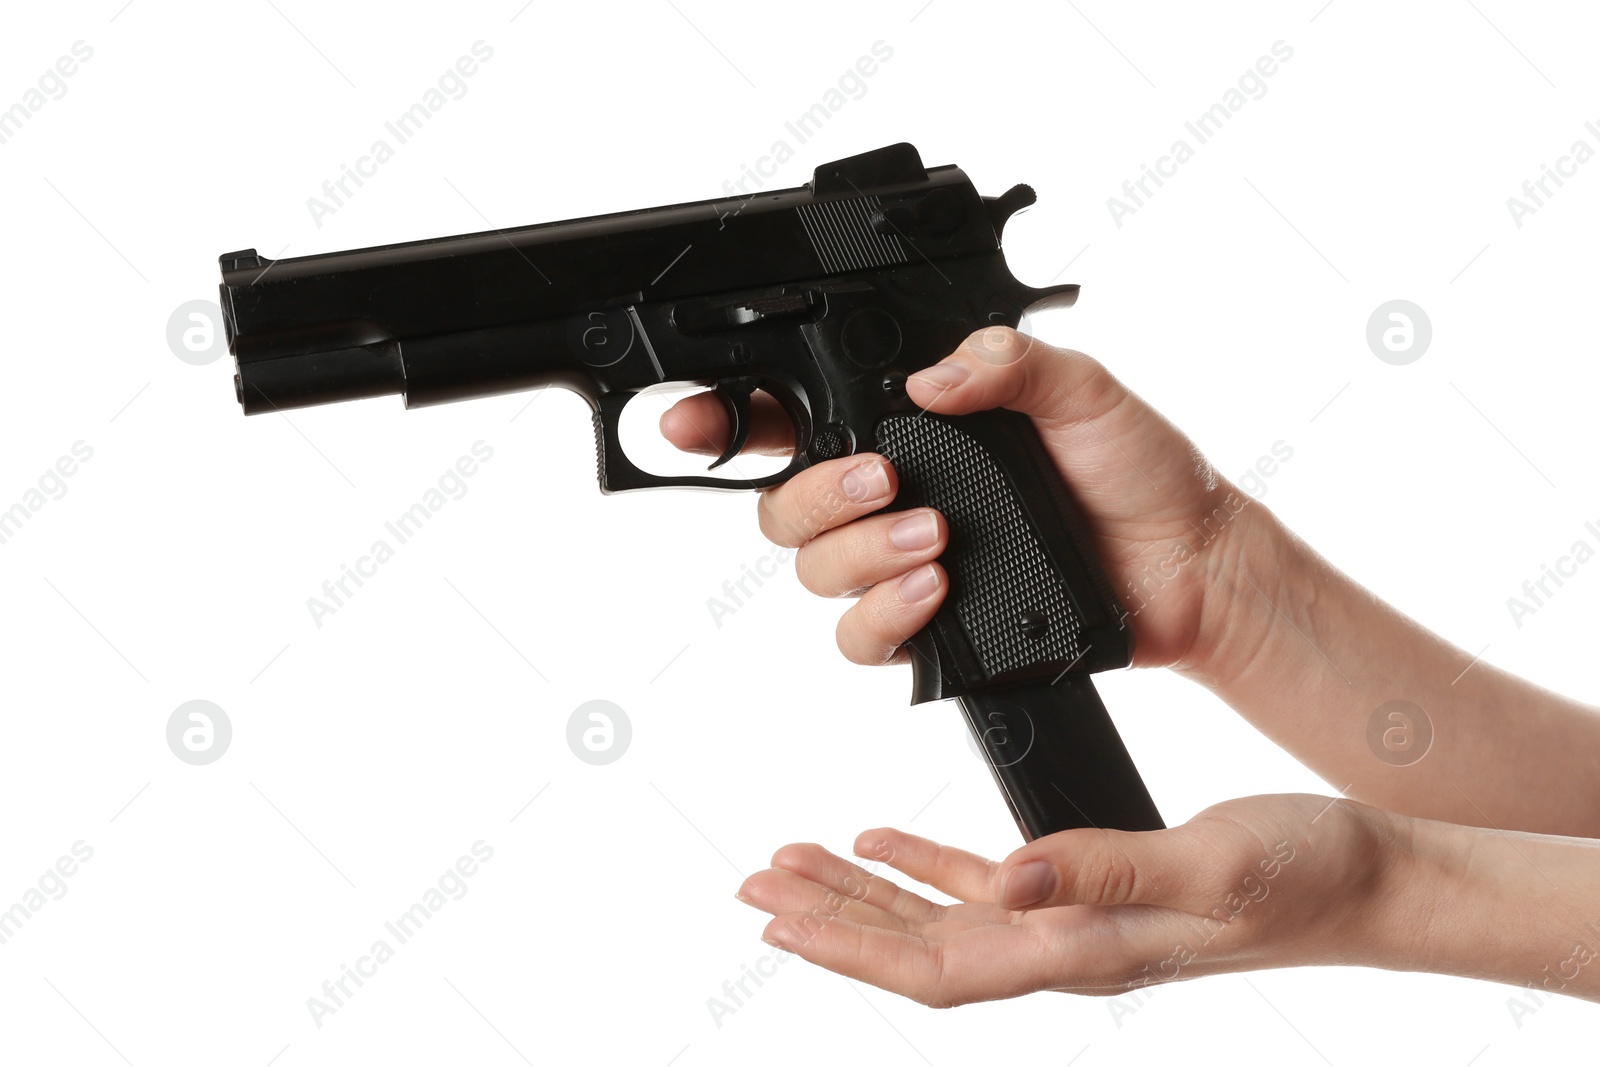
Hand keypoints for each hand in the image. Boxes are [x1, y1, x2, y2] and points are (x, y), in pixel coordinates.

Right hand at [659, 327, 1262, 673]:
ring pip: (814, 573)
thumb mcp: (1083, 391)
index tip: (688, 424)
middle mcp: (894, 497)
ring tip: (933, 539)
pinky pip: (861, 639)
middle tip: (883, 482)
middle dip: (814, 495)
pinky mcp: (930, 628)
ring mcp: (905, 565)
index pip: (793, 417)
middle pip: (783, 506)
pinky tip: (935, 594)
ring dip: (859, 555)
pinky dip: (883, 617)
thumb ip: (1007, 363)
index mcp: (911, 428)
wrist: (1187, 565)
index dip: (726, 419)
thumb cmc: (1138, 471)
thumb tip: (931, 375)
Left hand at [737, 794, 1405, 1005]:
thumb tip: (1002, 882)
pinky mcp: (1086, 887)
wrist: (1367, 881)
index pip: (936, 965)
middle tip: (752, 885)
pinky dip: (923, 863)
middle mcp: (1061, 946)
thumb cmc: (1305, 878)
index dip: (850, 945)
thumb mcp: (1207, 867)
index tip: (777, 919)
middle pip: (914, 947)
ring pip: (935, 915)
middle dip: (829, 918)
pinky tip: (884, 839)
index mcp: (1081, 951)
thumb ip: (1104, 874)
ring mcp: (1070, 921)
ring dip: (861, 890)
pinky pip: (979, 883)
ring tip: (791, 862)